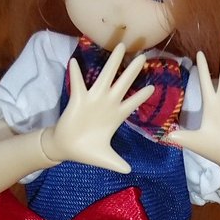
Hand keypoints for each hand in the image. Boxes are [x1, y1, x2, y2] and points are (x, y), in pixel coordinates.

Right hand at [42, 43, 153, 173]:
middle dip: (133, 70)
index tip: (153, 87)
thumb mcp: (106, 159)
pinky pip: (78, 84)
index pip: (133, 103)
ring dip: (113, 62)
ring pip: (105, 77)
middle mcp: (107, 104)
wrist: (66, 148)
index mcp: (116, 116)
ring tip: (121, 47)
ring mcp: (93, 99)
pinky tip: (74, 62)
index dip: (142, 96)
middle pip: (123, 83)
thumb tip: (129, 173)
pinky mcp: (78, 100)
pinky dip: (76, 74)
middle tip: (143, 56)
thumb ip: (118, 164)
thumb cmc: (87, 151)